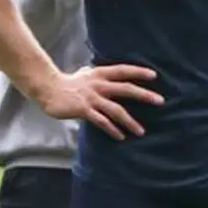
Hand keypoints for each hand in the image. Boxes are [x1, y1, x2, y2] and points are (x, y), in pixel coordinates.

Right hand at [38, 64, 164, 136]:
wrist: (47, 89)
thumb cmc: (67, 83)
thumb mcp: (85, 74)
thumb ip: (98, 75)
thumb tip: (109, 75)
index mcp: (100, 74)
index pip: (123, 70)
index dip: (138, 72)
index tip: (154, 76)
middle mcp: (98, 84)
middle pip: (126, 89)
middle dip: (144, 95)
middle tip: (160, 101)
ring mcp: (91, 98)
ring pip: (116, 109)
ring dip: (130, 121)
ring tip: (141, 131)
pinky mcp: (83, 110)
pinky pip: (102, 121)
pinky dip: (112, 129)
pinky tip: (120, 136)